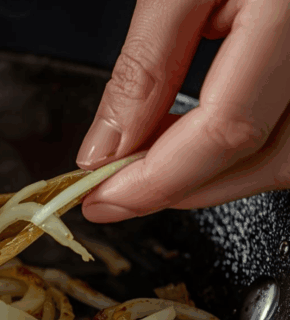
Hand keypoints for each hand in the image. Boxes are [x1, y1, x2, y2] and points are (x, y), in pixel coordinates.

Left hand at [76, 0, 289, 222]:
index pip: (229, 128)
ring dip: (210, 176)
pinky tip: (193, 139)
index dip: (156, 180)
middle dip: (180, 187)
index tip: (100, 199)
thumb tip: (106, 148)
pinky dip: (239, 151)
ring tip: (147, 162)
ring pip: (284, 158)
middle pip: (264, 158)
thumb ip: (145, 68)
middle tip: (116, 188)